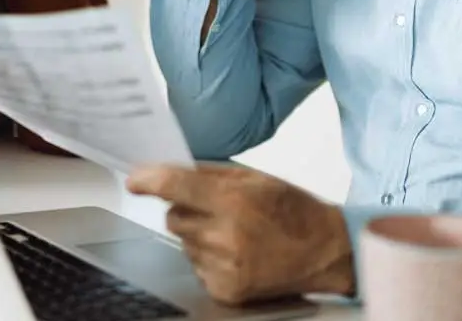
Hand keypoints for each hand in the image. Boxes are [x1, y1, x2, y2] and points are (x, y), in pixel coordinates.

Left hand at [126, 164, 354, 304]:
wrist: (325, 252)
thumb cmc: (292, 211)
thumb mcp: (254, 178)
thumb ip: (209, 174)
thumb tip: (168, 170)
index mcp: (234, 202)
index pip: (176, 187)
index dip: (150, 180)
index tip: (135, 180)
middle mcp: (226, 237)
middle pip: (173, 217)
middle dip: (186, 209)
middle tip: (217, 209)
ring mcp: (224, 268)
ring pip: (184, 242)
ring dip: (200, 234)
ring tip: (235, 233)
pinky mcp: (225, 290)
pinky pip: (196, 266)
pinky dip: (209, 258)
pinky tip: (237, 253)